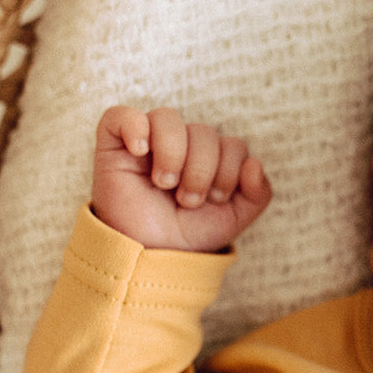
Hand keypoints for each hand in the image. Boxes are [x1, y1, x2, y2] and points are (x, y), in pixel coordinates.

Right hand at [91, 106, 272, 251]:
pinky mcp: (114, 144)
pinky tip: (140, 151)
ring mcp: (148, 141)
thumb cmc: (188, 234)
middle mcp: (182, 143)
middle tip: (186, 200)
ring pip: (168, 117)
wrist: (149, 256)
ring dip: (173, 154)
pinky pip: (121, 115)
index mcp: (211, 156)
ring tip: (164, 184)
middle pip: (204, 131)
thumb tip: (255, 163)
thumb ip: (257, 194)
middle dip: (201, 171)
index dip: (229, 171)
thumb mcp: (233, 219)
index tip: (213, 199)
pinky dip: (134, 127)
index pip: (233, 144)